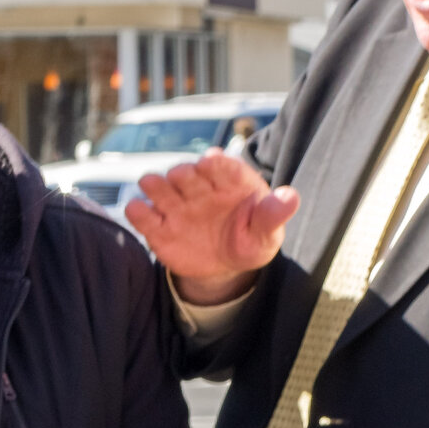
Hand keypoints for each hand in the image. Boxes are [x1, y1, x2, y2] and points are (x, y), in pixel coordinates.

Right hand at [123, 149, 298, 306]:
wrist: (228, 264)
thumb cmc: (251, 239)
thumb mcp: (267, 231)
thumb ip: (274, 213)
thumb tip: (291, 196)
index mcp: (228, 181)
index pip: (220, 165)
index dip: (214, 163)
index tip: (210, 163)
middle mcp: (199, 188)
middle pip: (185, 173)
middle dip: (183, 174)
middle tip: (182, 178)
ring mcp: (176, 206)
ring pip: (158, 187)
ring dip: (154, 185)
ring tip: (153, 185)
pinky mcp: (159, 228)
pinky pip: (142, 216)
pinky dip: (137, 212)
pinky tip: (139, 210)